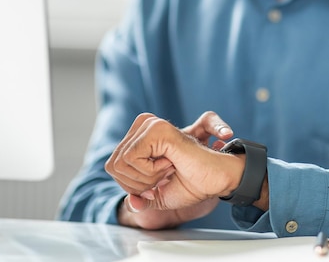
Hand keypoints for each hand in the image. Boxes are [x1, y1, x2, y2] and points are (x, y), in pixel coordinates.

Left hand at [109, 112, 241, 228]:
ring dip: (145, 177)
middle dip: (136, 183)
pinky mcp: (158, 129)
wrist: (215, 180)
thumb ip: (140, 200)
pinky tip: (170, 164)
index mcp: (141, 136)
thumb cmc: (192, 183)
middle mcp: (144, 125)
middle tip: (164, 176)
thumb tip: (130, 203)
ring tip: (168, 169)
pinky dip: (150, 171)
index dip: (132, 184)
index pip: (112, 165)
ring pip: (121, 162)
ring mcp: (151, 125)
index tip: (158, 180)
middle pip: (113, 165)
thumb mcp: (158, 196)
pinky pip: (132, 158)